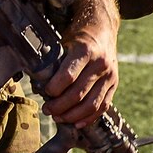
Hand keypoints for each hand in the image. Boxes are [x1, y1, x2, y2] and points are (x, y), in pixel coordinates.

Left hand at [43, 0, 119, 127]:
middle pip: (78, 94)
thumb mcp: (65, 41)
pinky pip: (103, 106)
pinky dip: (89, 118)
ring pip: (91, 104)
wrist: (103, 29)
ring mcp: (109, 76)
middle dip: (59, 106)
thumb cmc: (79, 36)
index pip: (69, 76)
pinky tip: (76, 123)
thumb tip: (37, 81)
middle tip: (47, 109)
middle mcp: (100, 64)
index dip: (54, 89)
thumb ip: (55, 61)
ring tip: (58, 117)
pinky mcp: (114, 84)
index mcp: (86, 51)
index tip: (44, 92)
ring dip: (72, 115)